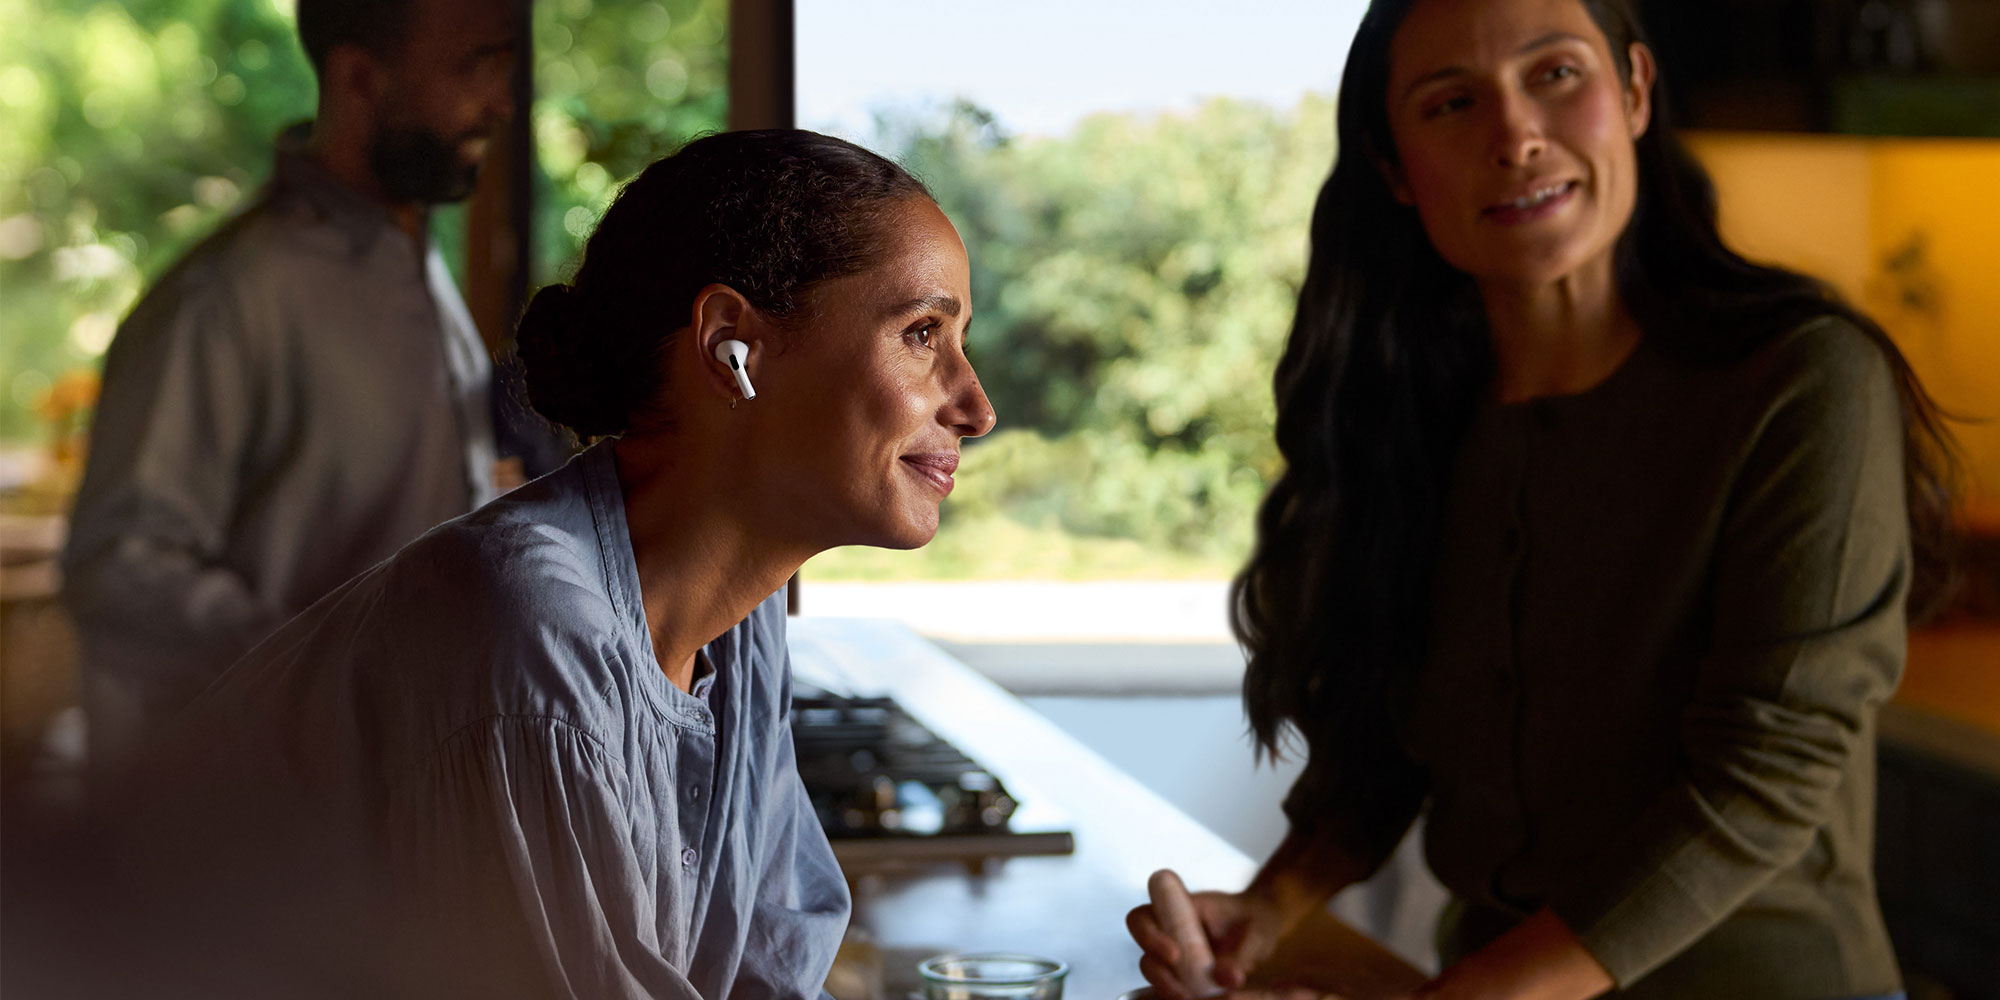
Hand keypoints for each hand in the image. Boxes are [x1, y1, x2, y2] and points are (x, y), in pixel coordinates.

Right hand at [1127, 888, 1286, 999]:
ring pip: (1154, 972)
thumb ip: (1242, 954)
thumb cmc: (1257, 918)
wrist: (1265, 925)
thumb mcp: (1257, 933)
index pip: (1144, 917)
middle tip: (1182, 992)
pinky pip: (1171, 985)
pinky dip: (1176, 994)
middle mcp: (1170, 930)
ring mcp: (1175, 953)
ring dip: (1167, 988)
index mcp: (1180, 909)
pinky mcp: (1184, 974)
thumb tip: (1226, 979)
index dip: (1148, 936)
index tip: (1175, 955)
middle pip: (1143, 949)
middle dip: (1157, 972)